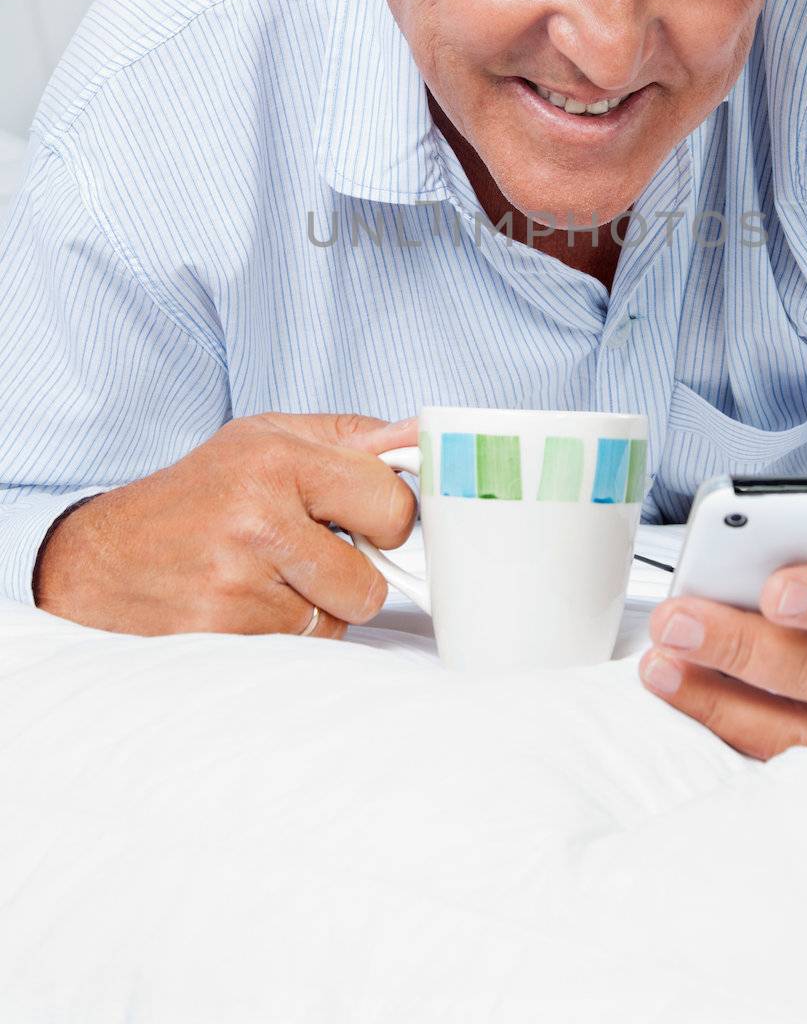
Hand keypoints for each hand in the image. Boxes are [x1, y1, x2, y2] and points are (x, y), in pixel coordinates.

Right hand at [33, 412, 417, 637]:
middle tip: (315, 551)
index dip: (391, 518)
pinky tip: (249, 604)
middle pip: (371, 581)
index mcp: (276, 460)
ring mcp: (238, 586)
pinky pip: (301, 648)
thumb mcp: (267, 438)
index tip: (372, 520)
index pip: (391, 503)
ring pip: (338, 621)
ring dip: (319, 606)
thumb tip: (422, 440)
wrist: (104, 558)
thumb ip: (351, 439)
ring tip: (271, 575)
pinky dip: (288, 632)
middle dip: (356, 572)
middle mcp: (257, 520)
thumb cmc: (199, 493)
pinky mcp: (223, 636)